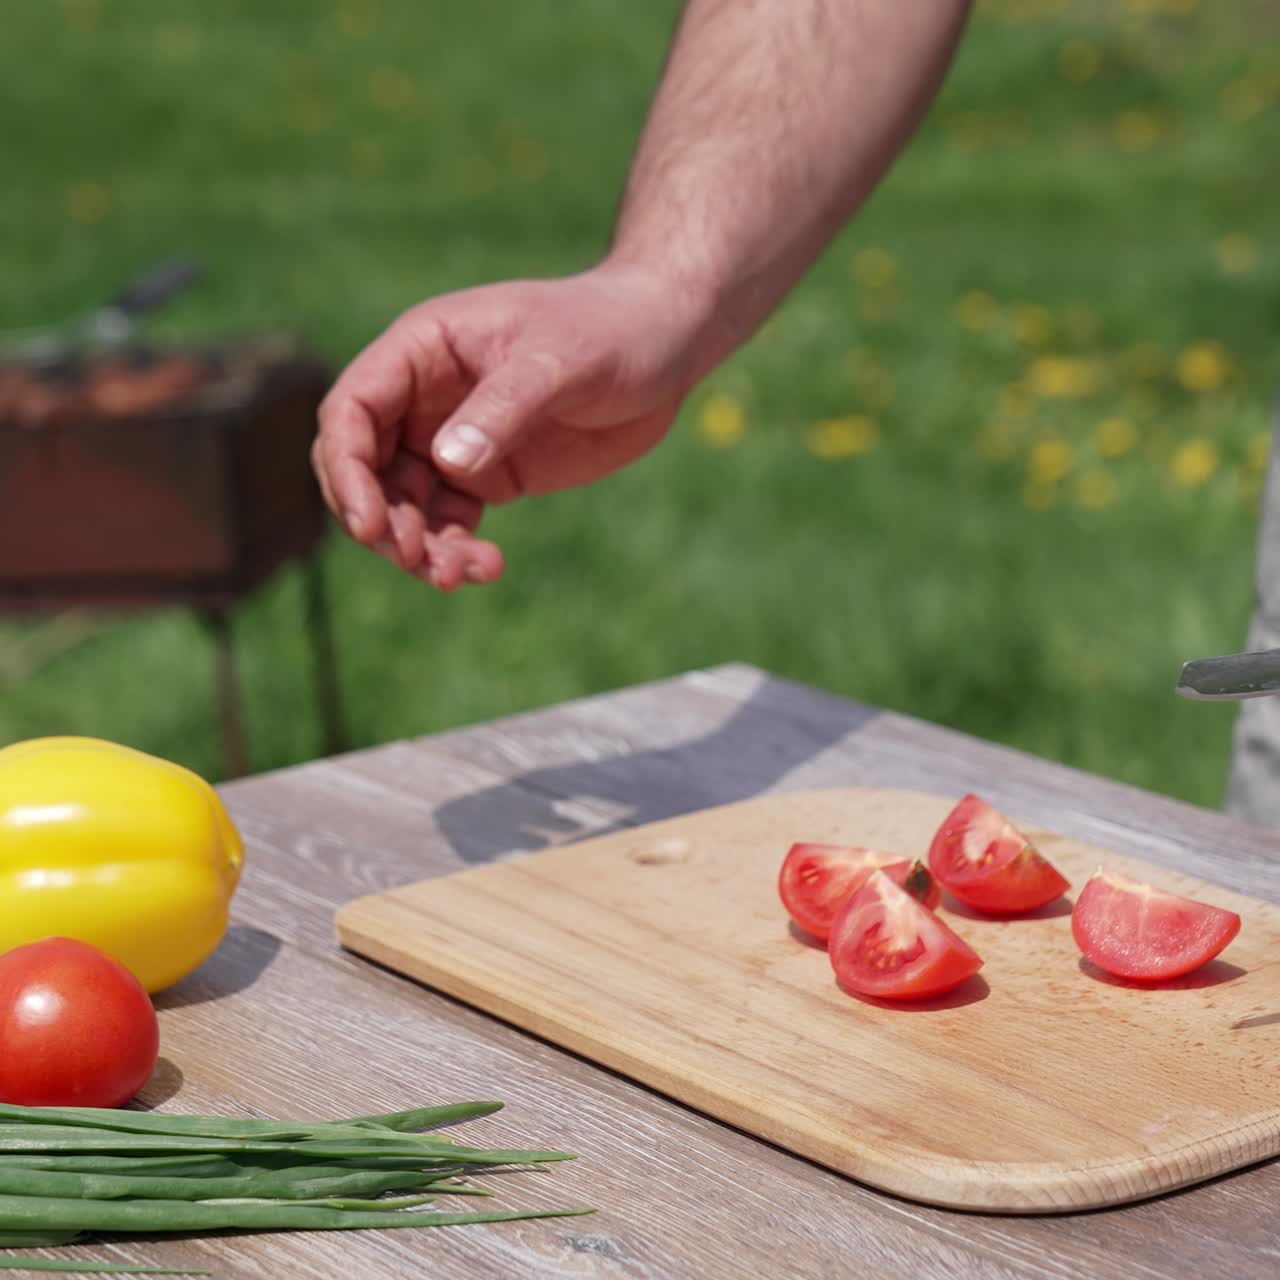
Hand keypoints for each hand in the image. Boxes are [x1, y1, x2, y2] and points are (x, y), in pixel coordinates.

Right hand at [312, 262, 708, 588]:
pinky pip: (449, 523)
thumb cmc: (610, 329)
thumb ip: (504, 407)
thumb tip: (447, 462)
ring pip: (404, 506)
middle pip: (365, 468)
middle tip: (416, 559)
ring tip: (459, 576)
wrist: (664, 344)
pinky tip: (488, 566)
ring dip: (419, 548)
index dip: (347, 467)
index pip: (352, 409)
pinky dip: (456, 551)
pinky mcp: (487, 476)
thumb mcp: (560, 360)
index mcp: (423, 349)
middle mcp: (424, 397)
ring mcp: (452, 439)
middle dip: (379, 520)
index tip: (369, 522)